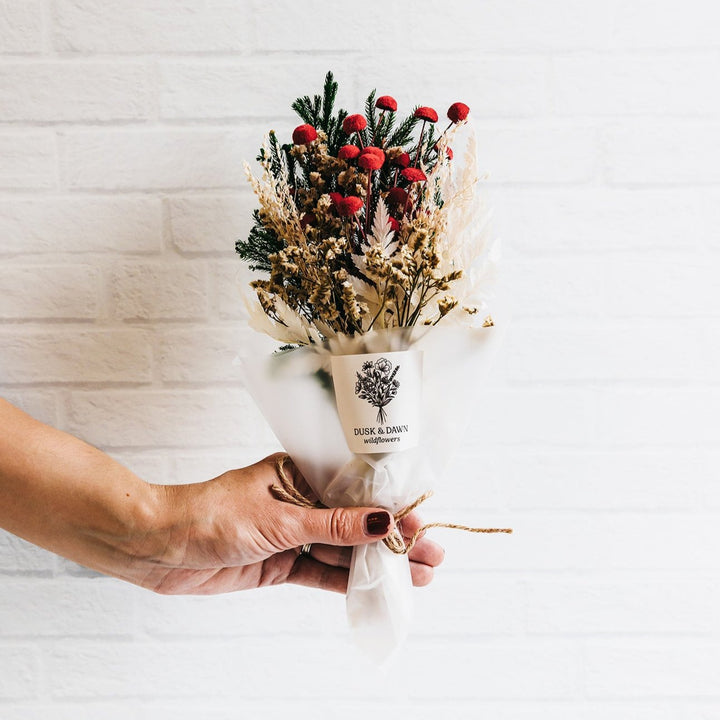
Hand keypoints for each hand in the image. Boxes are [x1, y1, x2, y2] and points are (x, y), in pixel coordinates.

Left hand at [137, 454, 444, 594]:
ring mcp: (291, 534)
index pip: (356, 491)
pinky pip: (320, 573)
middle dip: (392, 539)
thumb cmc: (213, 514)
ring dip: (375, 564)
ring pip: (342, 550)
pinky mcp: (279, 562)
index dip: (391, 507)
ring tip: (416, 576)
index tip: (419, 522)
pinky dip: (346, 582)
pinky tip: (376, 589)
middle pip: (355, 522)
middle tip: (431, 554)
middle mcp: (299, 502)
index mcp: (300, 475)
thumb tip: (382, 520)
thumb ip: (333, 525)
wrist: (160, 546)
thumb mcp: (280, 518)